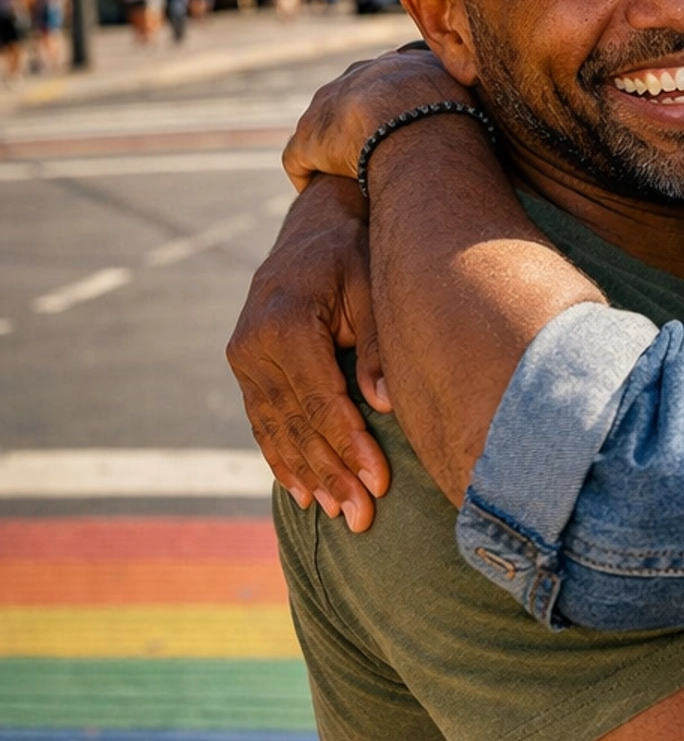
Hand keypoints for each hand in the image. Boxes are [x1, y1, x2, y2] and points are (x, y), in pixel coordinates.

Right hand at [227, 175, 391, 530]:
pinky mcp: (244, 367)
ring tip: (337, 513)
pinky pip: (262, 422)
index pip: (319, 400)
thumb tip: (383, 405)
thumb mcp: (373, 285)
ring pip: (275, 430)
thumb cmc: (354, 252)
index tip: (377, 483)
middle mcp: (252, 345)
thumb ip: (377, 346)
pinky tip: (303, 491)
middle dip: (331, 473)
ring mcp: (242, 358)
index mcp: (283, 323)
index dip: (348, 446)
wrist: (315, 224)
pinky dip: (282, 458)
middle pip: (296, 424)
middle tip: (362, 517)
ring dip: (307, 475)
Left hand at [283, 47, 465, 192]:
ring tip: (342, 181)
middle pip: (352, 98)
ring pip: (323, 128)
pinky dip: (307, 175)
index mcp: (398, 66)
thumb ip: (477, 106)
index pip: (391, 79)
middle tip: (372, 153)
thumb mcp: (477, 101)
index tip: (405, 124)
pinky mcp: (309, 138)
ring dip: (331, 152)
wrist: (415, 123)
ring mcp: (330, 105)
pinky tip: (315, 194)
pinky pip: (300, 159)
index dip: (396, 104)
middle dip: (357, 123)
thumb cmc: (458, 118)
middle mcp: (358, 76)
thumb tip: (504, 119)